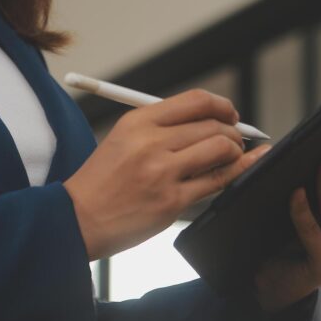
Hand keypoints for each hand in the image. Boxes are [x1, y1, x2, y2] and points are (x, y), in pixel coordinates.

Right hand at [64, 89, 269, 260]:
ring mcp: (163, 172)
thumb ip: (160, 128)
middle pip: (213, 124)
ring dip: (236, 151)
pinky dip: (235, 172)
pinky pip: (216, 181)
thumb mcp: (122, 140)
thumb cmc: (100, 183)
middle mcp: (151, 142)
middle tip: (235, 140)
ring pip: (221, 149)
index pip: (195, 101)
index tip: (229, 114)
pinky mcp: (172, 201)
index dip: (221, 106)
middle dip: (233, 131)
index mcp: (138, 122)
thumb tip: (206, 122)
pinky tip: (242, 168)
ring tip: (232, 156)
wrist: (78, 219)